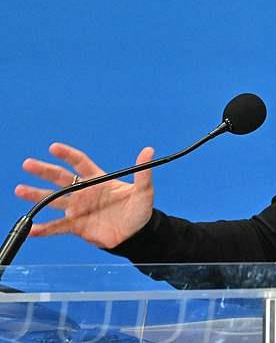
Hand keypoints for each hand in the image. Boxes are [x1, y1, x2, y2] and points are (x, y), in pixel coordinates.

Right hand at [14, 142, 154, 248]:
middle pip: (61, 179)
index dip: (67, 155)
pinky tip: (31, 229)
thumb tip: (149, 151)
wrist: (136, 235)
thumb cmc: (140, 211)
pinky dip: (44, 229)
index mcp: (98, 180)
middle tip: (28, 164)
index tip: (53, 147)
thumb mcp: (144, 191)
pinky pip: (57, 227)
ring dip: (37, 196)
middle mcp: (85, 192)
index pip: (80, 163)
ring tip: (20, 190)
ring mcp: (79, 209)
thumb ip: (143, 172)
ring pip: (54, 200)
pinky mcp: (77, 226)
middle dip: (45, 171)